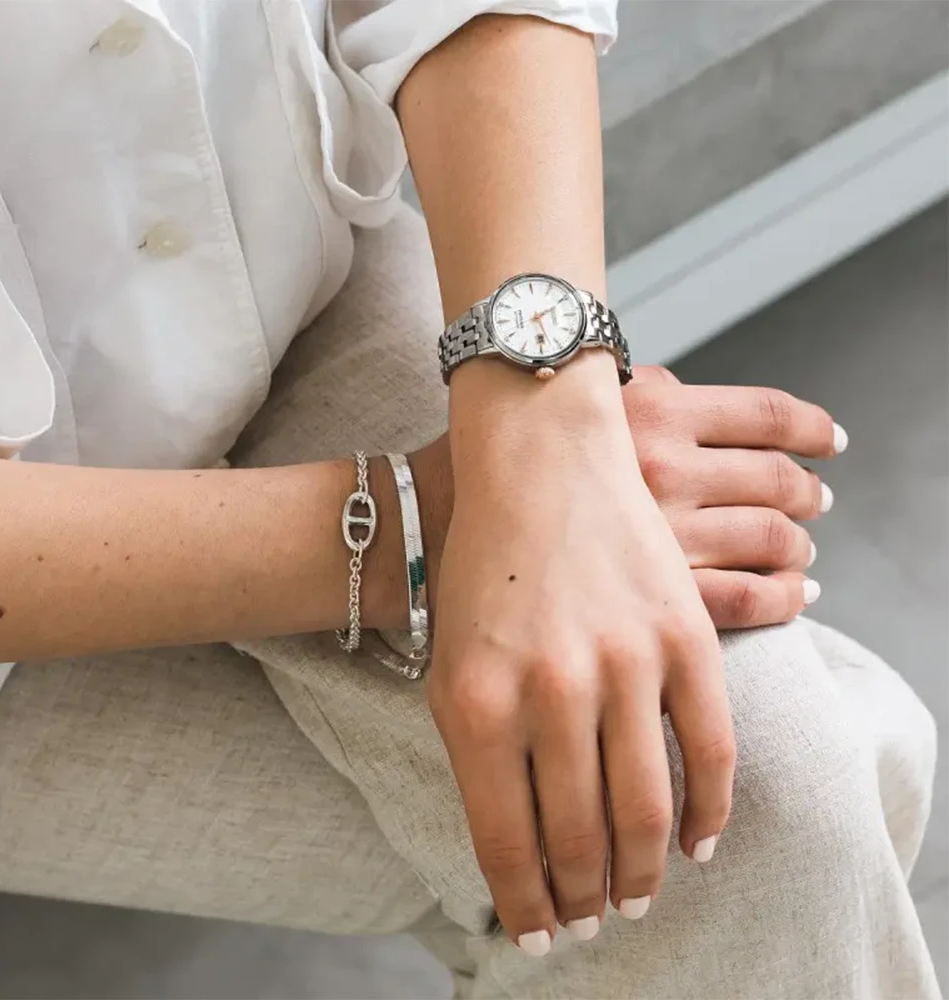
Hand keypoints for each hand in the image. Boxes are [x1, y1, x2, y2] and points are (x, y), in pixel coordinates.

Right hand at [409, 366, 839, 630]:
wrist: (435, 524)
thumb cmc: (500, 466)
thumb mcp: (575, 410)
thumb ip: (643, 403)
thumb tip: (696, 412)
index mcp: (651, 407)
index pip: (766, 415)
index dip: (811, 429)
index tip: (830, 441)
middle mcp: (664, 464)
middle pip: (777, 481)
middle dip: (808, 495)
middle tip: (818, 502)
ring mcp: (663, 534)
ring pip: (772, 540)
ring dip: (800, 548)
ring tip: (802, 554)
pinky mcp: (654, 601)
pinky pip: (748, 599)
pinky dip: (785, 598)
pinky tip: (794, 596)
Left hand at [430, 354, 727, 951]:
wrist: (539, 465)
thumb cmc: (483, 569)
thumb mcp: (451, 661)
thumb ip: (479, 757)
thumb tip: (518, 852)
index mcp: (477, 701)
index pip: (505, 842)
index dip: (525, 904)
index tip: (538, 933)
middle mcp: (552, 690)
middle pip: (578, 839)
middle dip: (583, 898)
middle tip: (588, 921)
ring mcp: (625, 662)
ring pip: (647, 810)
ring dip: (644, 873)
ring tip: (636, 898)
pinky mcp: (684, 636)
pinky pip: (712, 750)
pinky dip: (710, 812)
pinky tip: (699, 845)